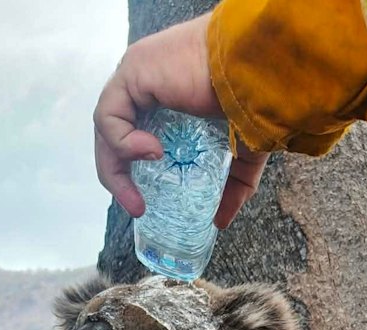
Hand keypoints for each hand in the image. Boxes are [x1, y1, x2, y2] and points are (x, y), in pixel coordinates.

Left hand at [93, 12, 267, 228]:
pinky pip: (109, 116)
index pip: (132, 140)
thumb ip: (231, 188)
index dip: (131, 175)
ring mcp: (137, 78)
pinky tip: (153, 152)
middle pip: (113, 139)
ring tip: (137, 195)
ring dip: (116, 170)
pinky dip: (123, 142)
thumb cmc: (256, 100)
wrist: (260, 71)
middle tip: (137, 208)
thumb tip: (221, 221)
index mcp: (166, 102)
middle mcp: (147, 89)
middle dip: (119, 179)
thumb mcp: (243, 157)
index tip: (143, 205)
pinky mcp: (132, 72)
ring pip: (106, 130)